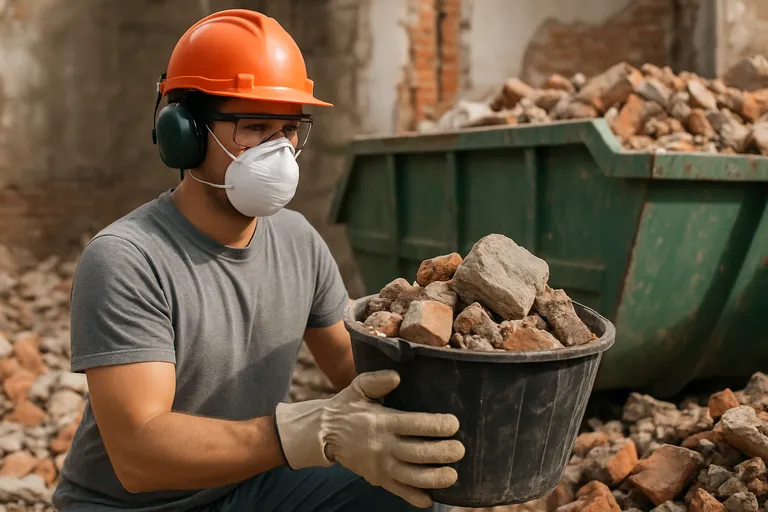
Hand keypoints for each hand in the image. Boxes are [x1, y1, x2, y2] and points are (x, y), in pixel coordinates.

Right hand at [274, 370, 464, 507]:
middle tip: (460, 450)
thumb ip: (377, 381)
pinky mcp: (376, 478)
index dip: (435, 425)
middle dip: (441, 453)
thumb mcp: (358, 388)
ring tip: (452, 476)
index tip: (454, 424)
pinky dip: (414, 497)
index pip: (412, 424)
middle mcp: (382, 445)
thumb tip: (397, 376)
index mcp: (381, 421)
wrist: (323, 434)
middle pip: (416, 453)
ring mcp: (379, 465)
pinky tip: (430, 499)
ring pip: (410, 476)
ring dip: (433, 479)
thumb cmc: (347, 407)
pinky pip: (397, 491)